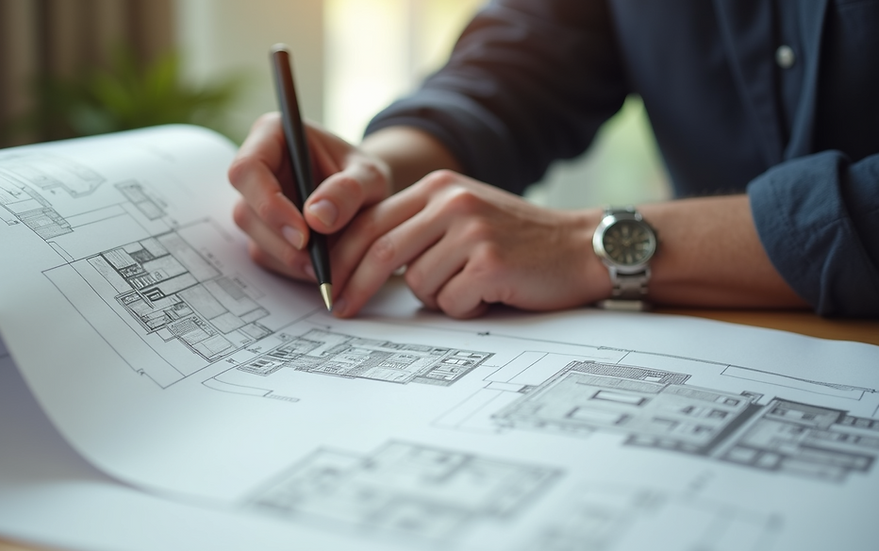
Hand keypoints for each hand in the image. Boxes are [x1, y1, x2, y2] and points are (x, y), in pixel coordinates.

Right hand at [228, 112, 391, 280]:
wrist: (365, 195)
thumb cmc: (363, 176)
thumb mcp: (370, 176)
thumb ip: (349, 189)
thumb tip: (317, 218)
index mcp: (272, 135)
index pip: (248, 169)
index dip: (268, 203)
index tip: (303, 233)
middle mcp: (256, 169)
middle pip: (245, 210)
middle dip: (279, 240)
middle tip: (317, 261)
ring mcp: (255, 202)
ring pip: (254, 238)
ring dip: (288, 258)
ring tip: (326, 265)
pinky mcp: (262, 231)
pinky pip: (266, 256)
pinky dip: (292, 267)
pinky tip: (319, 266)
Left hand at [330, 170, 608, 317]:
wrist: (582, 247)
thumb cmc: (518, 240)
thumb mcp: (463, 215)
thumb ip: (418, 228)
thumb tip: (360, 265)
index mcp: (438, 187)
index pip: (371, 221)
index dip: (342, 258)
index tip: (328, 285)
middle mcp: (451, 201)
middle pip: (380, 251)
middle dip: (355, 286)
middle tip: (341, 309)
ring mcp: (471, 230)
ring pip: (418, 284)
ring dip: (440, 297)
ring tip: (473, 286)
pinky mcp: (490, 262)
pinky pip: (451, 301)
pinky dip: (466, 308)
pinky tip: (491, 294)